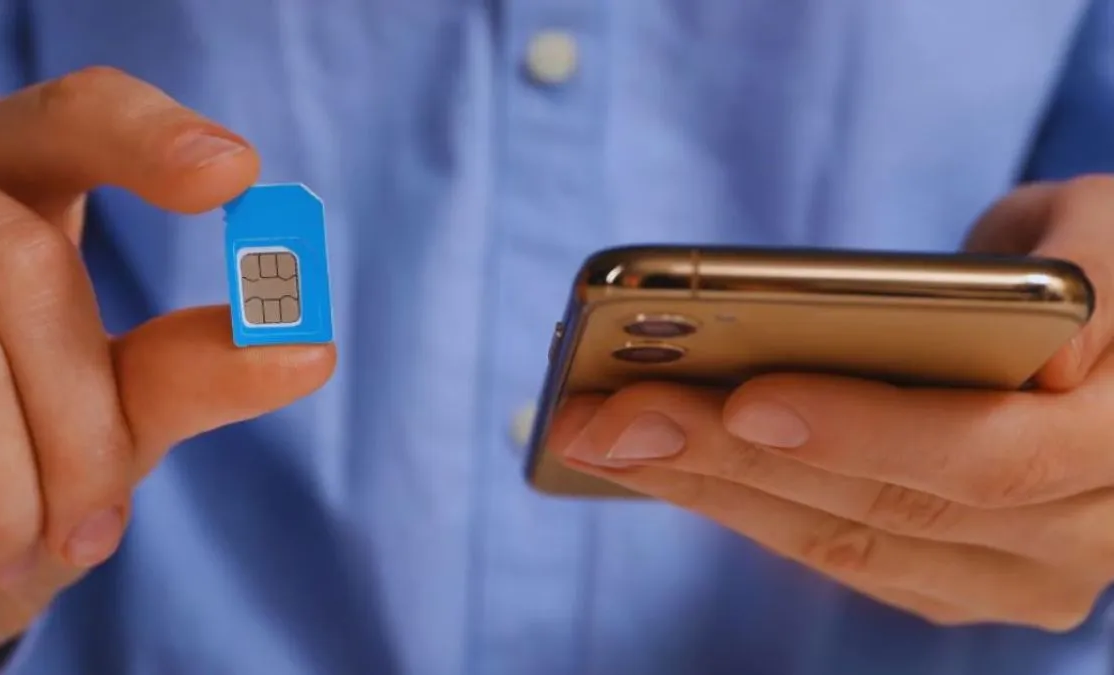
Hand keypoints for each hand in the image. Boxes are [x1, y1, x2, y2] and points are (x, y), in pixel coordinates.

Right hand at [0, 67, 334, 673]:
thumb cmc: (16, 471)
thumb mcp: (113, 421)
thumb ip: (189, 373)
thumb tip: (306, 348)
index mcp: (12, 182)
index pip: (79, 116)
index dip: (149, 138)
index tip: (235, 174)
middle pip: (24, 265)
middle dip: (82, 422)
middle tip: (100, 527)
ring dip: (12, 486)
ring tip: (23, 544)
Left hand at [548, 176, 1113, 632]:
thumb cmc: (1095, 267)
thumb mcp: (1106, 229)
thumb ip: (1091, 276)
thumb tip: (1048, 356)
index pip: (983, 456)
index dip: (860, 433)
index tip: (740, 400)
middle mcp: (1080, 533)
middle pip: (883, 513)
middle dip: (728, 465)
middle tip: (604, 420)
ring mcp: (1021, 576)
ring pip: (844, 548)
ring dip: (707, 492)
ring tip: (601, 438)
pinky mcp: (962, 583)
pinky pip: (837, 556)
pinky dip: (740, 507)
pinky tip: (661, 463)